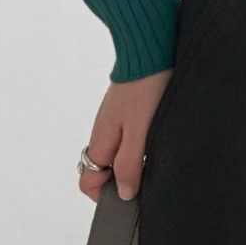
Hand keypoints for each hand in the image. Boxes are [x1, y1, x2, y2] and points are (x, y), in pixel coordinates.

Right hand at [79, 69, 172, 203]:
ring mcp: (115, 118)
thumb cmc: (147, 86)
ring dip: (132, 161)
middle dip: (121, 180)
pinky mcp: (127, 107)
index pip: (88, 181)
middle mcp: (103, 130)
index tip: (130, 198)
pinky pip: (126, 135)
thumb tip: (123, 194)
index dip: (105, 196)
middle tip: (148, 179)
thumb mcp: (141, 131)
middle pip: (103, 169)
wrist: (150, 46)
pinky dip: (138, 144)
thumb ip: (130, 163)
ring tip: (157, 158)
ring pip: (116, 152)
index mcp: (101, 140)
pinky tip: (157, 138)